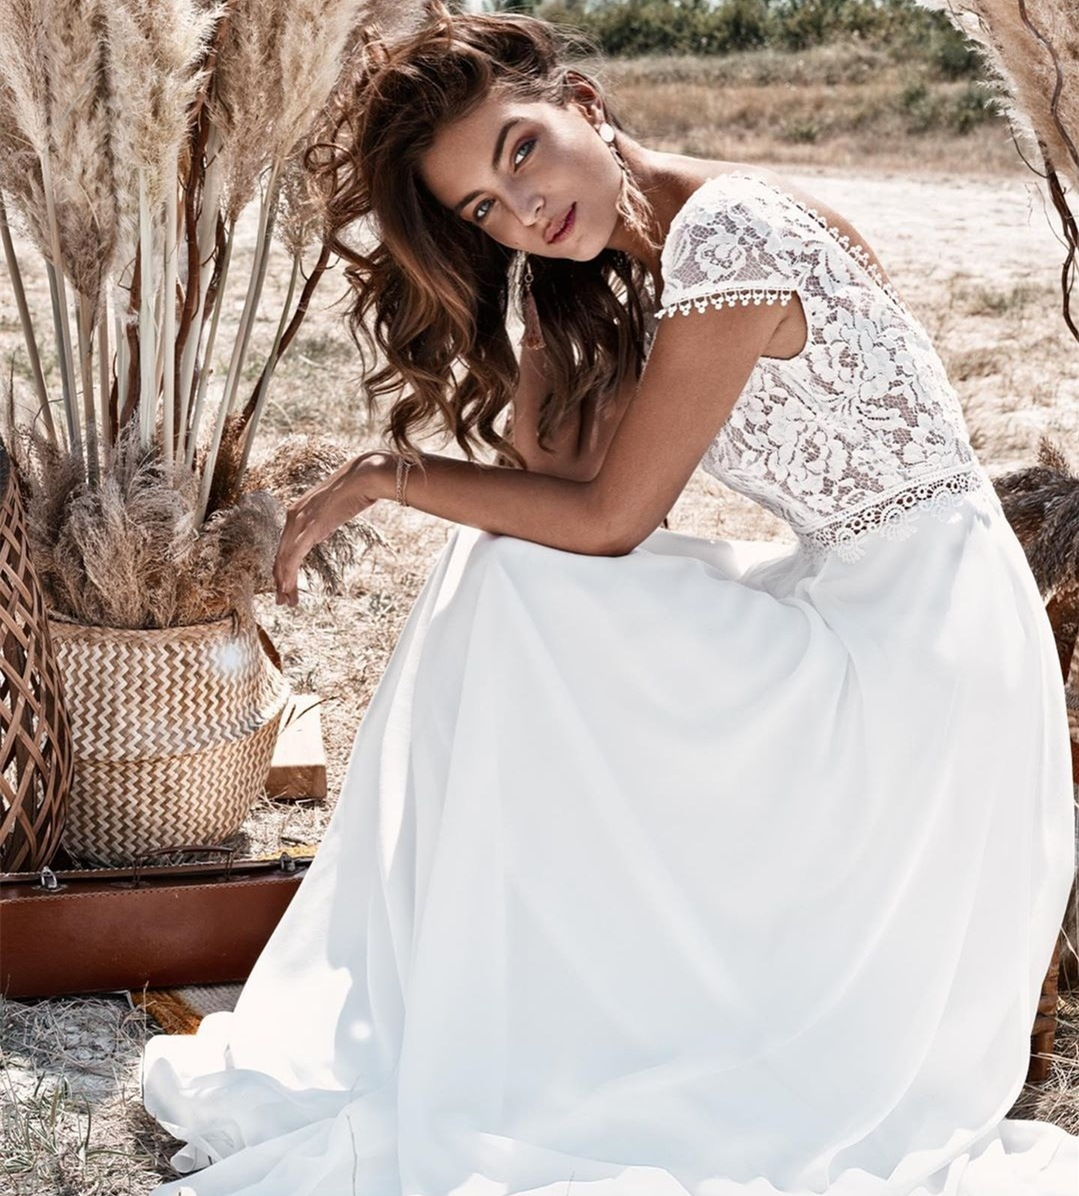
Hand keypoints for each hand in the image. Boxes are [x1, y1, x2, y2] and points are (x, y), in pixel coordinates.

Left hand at [273, 450, 392, 606]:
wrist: (363, 477)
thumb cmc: (354, 491)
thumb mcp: (331, 513)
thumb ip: (319, 526)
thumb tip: (316, 537)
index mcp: (296, 512)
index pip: (285, 547)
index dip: (283, 569)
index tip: (286, 587)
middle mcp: (292, 516)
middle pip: (279, 555)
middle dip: (280, 581)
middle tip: (283, 601)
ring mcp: (298, 521)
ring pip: (283, 559)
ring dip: (284, 583)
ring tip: (287, 601)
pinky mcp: (308, 527)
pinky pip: (293, 556)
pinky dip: (289, 573)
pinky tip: (288, 587)